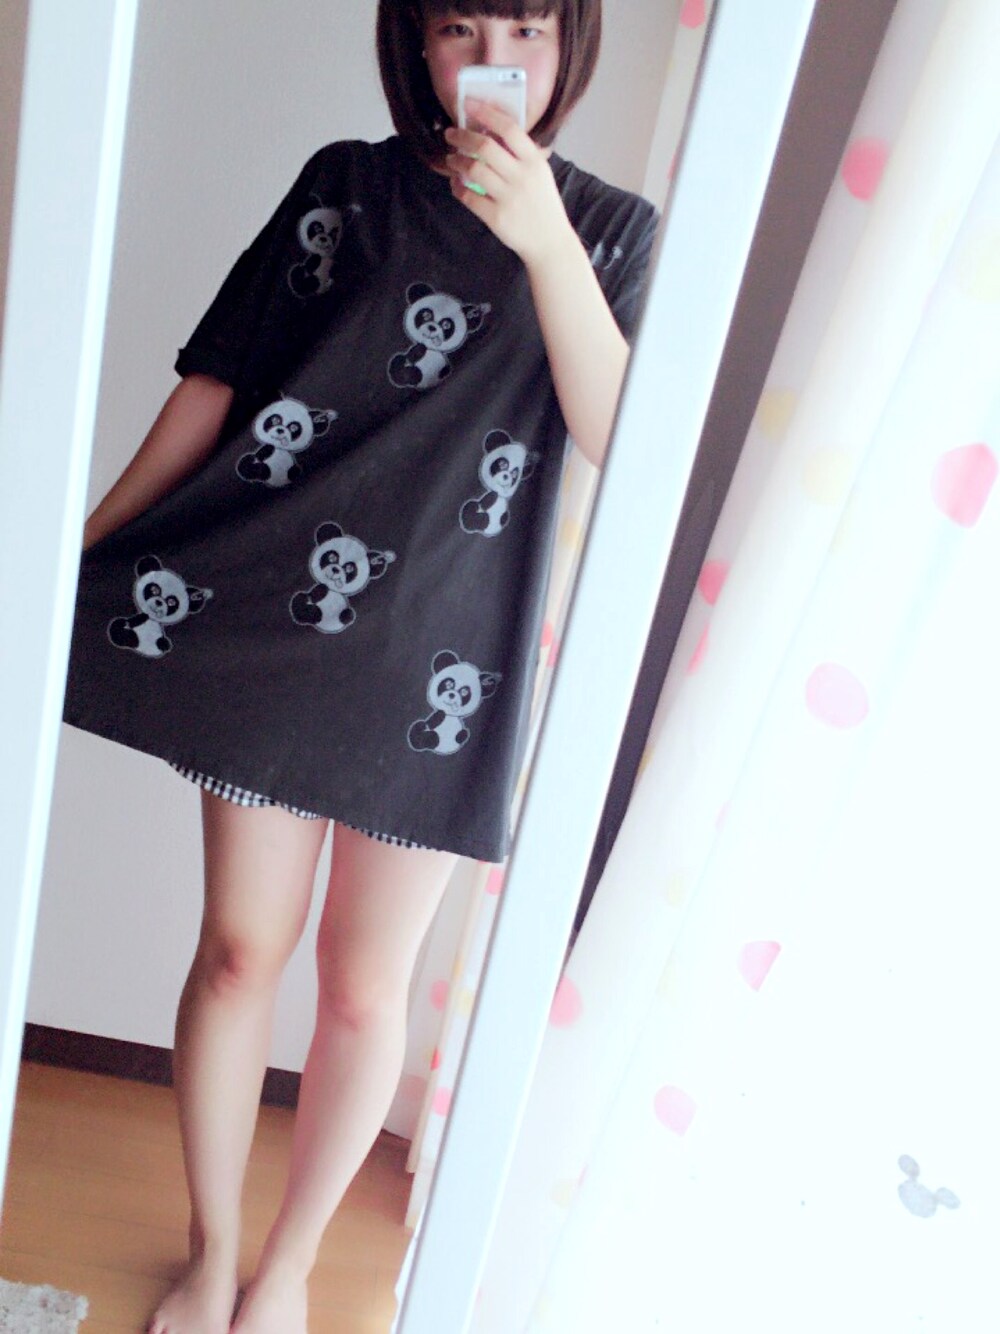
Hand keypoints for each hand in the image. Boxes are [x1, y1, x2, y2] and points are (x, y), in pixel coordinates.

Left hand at [443, 99, 573, 267]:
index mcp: (534, 162)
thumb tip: (493, 131)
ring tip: (451, 160)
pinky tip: (455, 183)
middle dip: (462, 137)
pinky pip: (469, 197)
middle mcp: (522, 177)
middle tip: (451, 135)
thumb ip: (522, 154)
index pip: (509, 129)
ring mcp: (509, 198)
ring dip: (457, 162)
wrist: (549, 242)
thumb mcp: (540, 174)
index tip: (469, 104)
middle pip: (485, 147)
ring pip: (473, 170)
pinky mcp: (496, 217)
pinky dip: (457, 188)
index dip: (486, 113)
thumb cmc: (542, 204)